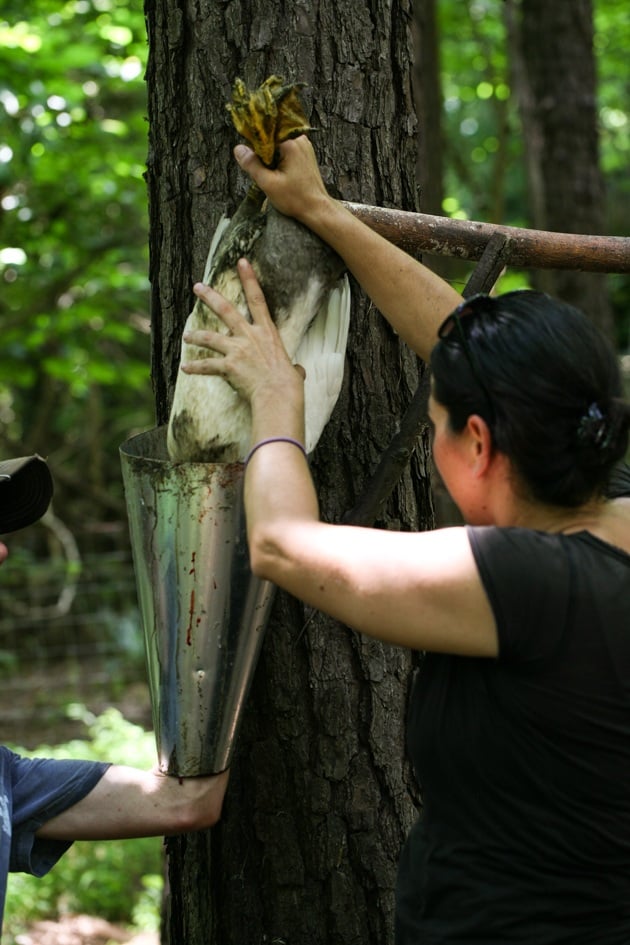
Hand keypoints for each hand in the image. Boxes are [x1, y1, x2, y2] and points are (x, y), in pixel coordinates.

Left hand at [181, 258, 304, 405]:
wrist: (278, 395)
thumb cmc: (289, 384)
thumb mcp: (293, 370)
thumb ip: (293, 367)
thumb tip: (298, 371)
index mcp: (267, 333)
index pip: (258, 299)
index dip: (249, 279)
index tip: (241, 262)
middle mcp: (249, 337)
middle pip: (226, 310)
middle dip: (210, 297)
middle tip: (197, 286)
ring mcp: (237, 350)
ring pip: (210, 337)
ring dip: (196, 335)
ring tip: (187, 336)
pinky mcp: (227, 366)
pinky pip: (207, 365)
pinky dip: (195, 367)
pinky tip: (185, 368)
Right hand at [234, 135, 331, 225]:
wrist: (317, 209)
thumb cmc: (296, 199)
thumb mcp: (268, 183)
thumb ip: (252, 165)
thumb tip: (238, 149)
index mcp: (290, 143)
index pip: (264, 135)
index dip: (254, 146)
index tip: (251, 160)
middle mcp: (299, 140)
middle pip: (271, 139)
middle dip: (263, 154)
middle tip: (264, 172)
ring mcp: (304, 146)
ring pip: (278, 146)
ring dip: (271, 158)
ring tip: (273, 175)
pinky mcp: (305, 154)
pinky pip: (286, 151)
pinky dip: (280, 160)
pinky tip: (280, 174)